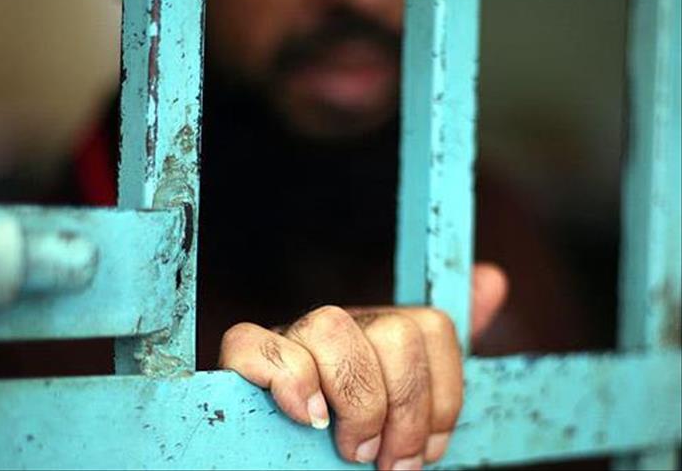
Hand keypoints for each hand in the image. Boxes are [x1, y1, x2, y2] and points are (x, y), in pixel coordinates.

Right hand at [218, 263, 507, 469]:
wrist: (291, 469)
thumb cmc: (352, 441)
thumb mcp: (405, 407)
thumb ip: (442, 354)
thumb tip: (490, 280)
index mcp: (376, 335)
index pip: (430, 326)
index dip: (442, 396)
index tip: (428, 447)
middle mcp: (336, 328)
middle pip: (393, 332)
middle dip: (403, 411)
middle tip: (388, 460)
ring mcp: (287, 338)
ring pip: (330, 329)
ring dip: (355, 404)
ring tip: (353, 451)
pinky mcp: (241, 360)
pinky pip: (253, 343)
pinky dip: (289, 383)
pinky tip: (306, 419)